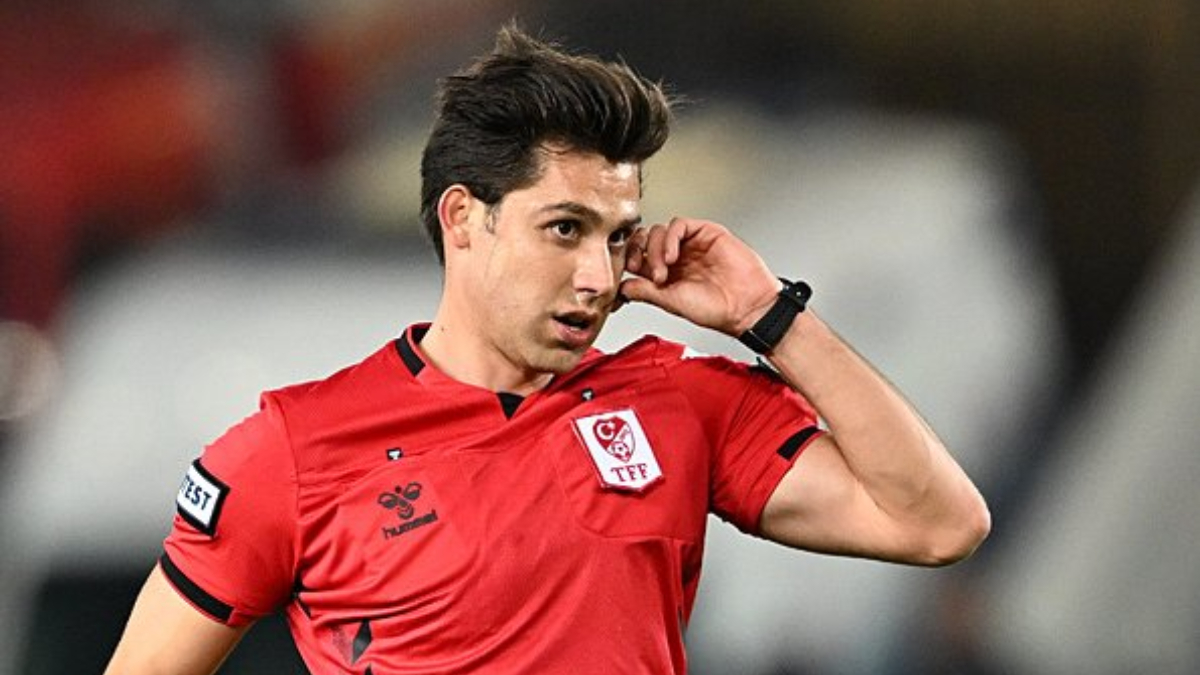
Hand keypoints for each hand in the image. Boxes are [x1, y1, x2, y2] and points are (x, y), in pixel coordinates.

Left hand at [619, 217, 780, 335]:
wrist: (746, 306)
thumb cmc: (716, 309)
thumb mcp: (671, 302)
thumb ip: (645, 291)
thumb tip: (620, 288)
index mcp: (666, 273)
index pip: (637, 256)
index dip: (628, 259)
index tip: (627, 271)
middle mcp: (677, 256)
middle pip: (644, 239)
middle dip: (637, 251)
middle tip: (641, 268)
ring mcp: (691, 244)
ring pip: (659, 230)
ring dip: (654, 249)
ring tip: (664, 271)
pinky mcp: (706, 232)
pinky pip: (680, 224)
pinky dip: (670, 237)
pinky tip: (672, 256)